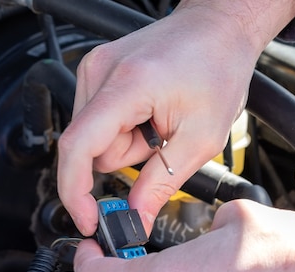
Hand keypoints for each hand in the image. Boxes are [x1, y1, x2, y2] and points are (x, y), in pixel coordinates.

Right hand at [57, 0, 294, 235]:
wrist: (218, 28)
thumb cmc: (217, 69)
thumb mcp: (200, 138)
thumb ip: (161, 183)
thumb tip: (136, 218)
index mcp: (127, 86)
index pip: (78, 148)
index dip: (76, 192)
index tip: (88, 219)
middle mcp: (100, 72)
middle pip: (91, 148)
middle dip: (127, 157)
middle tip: (163, 139)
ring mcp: (95, 68)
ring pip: (95, 138)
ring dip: (127, 142)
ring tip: (159, 119)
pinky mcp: (98, 70)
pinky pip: (99, 120)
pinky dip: (124, 126)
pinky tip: (148, 111)